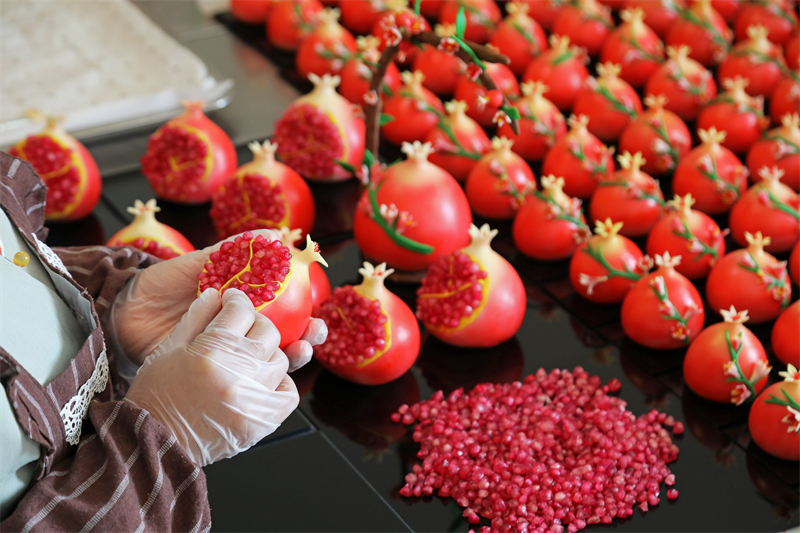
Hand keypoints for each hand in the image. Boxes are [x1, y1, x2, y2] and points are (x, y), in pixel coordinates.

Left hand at [111, 229, 326, 369]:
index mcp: (243, 304)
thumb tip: (272, 234)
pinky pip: (238, 377)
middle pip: (284, 338)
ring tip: (297, 352)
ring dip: (289, 359)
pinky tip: (266, 373)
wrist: (124, 311)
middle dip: (307, 339)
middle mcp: (240, 330)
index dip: (306, 313)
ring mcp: (227, 353)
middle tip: (313, 334)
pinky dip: (257, 378)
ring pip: (267, 361)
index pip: (285, 309)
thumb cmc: (161, 282)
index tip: (317, 311)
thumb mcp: (198, 263)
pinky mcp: (212, 371)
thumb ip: (233, 251)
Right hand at [125, 289, 298, 465]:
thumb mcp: (168, 349)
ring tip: (250, 357)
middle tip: (244, 328)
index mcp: (212, 351)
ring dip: (267, 353)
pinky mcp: (263, 421)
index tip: (234, 302)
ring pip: (280, 359)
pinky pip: (289, 392)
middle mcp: (238, 372)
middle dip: (256, 323)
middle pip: (267, 331)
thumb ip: (195, 318)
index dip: (238, 301)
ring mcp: (254, 398)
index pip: (240, 310)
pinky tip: (265, 380)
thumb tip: (216, 294)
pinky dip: (281, 383)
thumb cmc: (156, 395)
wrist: (154, 443)